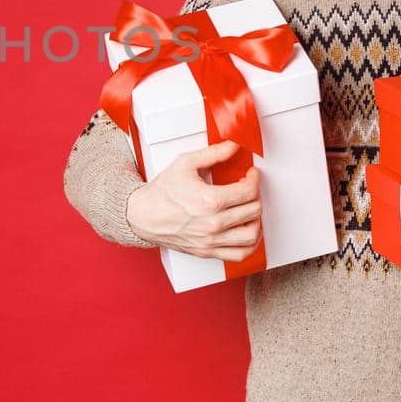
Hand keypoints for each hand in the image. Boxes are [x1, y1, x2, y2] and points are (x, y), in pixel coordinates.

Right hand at [124, 140, 261, 261]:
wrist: (143, 215)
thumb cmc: (161, 192)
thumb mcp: (185, 163)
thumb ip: (213, 154)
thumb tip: (233, 146)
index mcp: (210, 200)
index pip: (248, 191)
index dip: (254, 179)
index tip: (251, 175)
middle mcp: (213, 223)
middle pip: (253, 210)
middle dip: (255, 195)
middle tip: (249, 188)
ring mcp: (211, 240)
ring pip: (252, 234)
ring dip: (257, 220)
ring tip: (251, 210)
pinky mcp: (208, 251)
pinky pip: (240, 254)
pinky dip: (251, 244)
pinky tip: (248, 232)